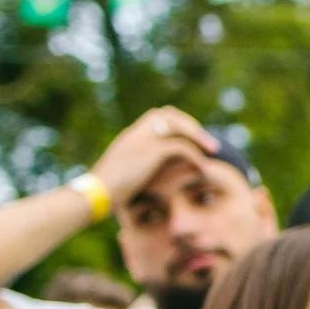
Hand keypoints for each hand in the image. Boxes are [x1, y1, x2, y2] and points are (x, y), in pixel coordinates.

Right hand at [90, 105, 218, 202]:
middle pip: (169, 114)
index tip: (191, 138)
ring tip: (214, 150)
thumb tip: (145, 180)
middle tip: (207, 142)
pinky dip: (196, 156)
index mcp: (130, 137)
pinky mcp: (151, 151)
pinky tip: (204, 168)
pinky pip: (181, 147)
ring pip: (178, 125)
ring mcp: (143, 139)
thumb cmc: (105, 193)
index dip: (177, 123)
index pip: (157, 116)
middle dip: (191, 125)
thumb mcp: (122, 176)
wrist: (95, 194)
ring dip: (198, 136)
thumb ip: (136, 170)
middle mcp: (136, 133)